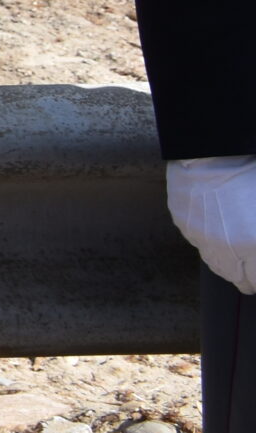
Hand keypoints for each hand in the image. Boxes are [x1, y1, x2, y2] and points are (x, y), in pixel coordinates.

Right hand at [168, 157, 255, 294]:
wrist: (212, 152)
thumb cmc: (248, 178)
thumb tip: (255, 249)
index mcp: (252, 244)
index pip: (254, 280)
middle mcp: (224, 247)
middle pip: (235, 277)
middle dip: (245, 275)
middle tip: (250, 269)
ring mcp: (200, 235)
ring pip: (214, 261)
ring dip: (226, 259)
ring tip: (235, 248)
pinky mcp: (183, 223)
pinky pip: (198, 240)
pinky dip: (209, 238)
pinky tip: (217, 225)